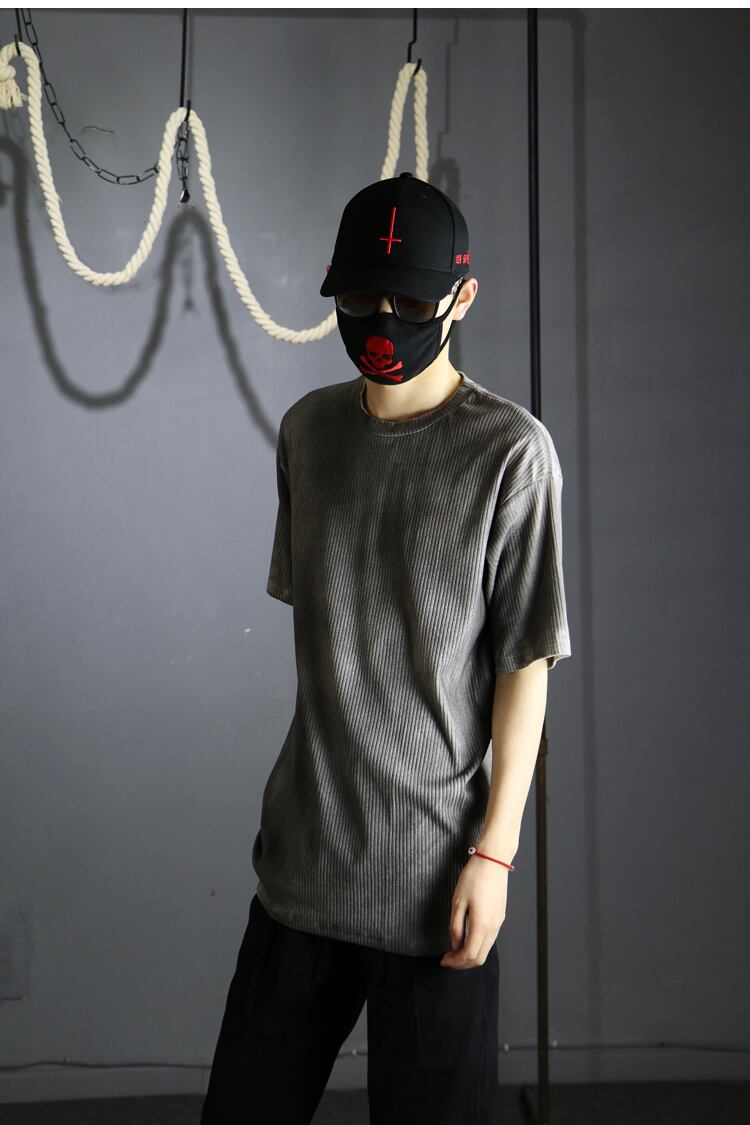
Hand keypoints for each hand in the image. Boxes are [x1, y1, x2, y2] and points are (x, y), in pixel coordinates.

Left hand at [439, 854, 508, 969]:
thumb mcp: (458, 901)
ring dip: (470, 955)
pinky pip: (489, 939)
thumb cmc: (473, 878)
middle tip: (448, 958)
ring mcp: (498, 923)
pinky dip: (477, 945)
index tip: (443, 959)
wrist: (493, 861)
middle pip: (479, 958)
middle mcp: (493, 928)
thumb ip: (456, 926)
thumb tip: (455, 945)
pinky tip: (466, 937)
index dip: (455, 962)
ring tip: (455, 949)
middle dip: (462, 963)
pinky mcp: (500, 917)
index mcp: (481, 925)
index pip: (469, 955)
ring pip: (485, 950)